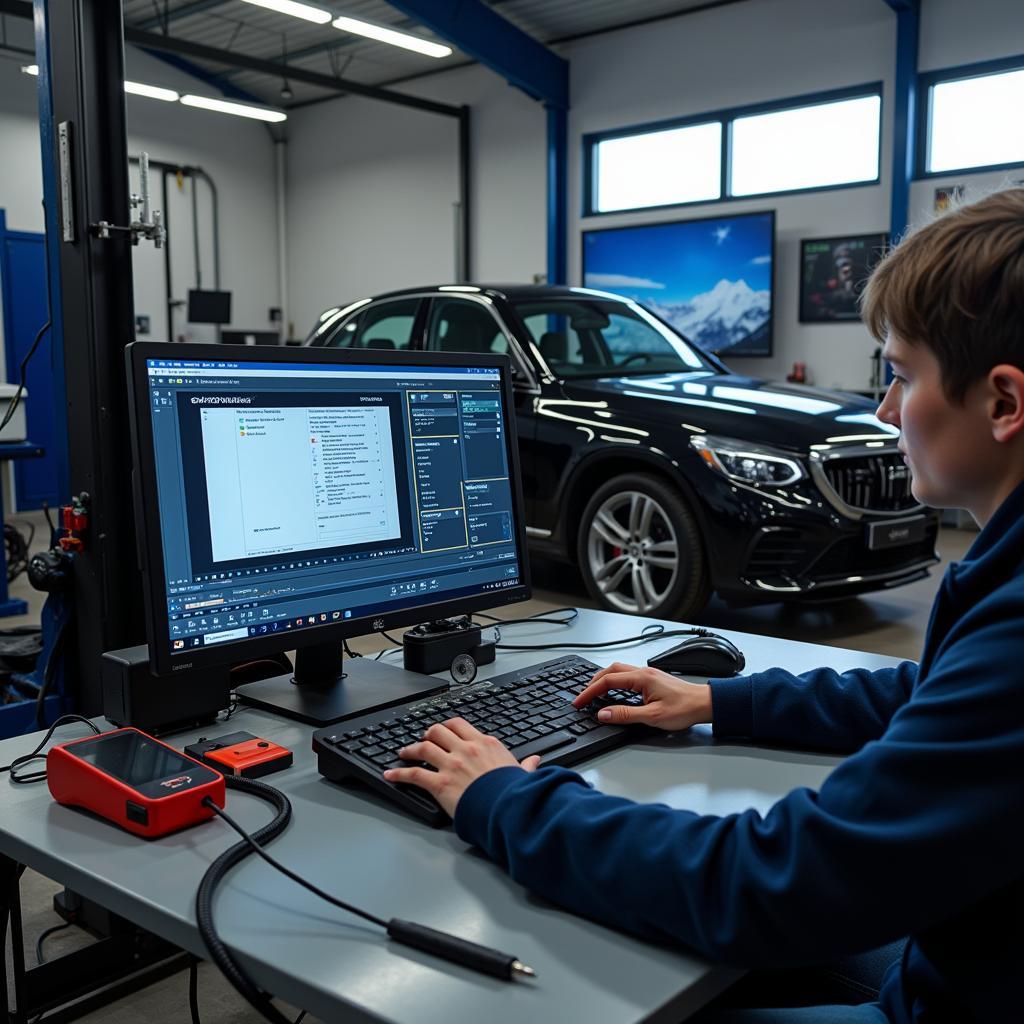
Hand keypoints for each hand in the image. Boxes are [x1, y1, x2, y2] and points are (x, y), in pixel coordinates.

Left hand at [383, 718, 540, 817]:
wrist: (508, 807)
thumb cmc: (514, 792)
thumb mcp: (522, 773)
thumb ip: (525, 765)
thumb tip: (535, 761)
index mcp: (484, 744)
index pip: (460, 725)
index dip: (447, 726)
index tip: (443, 730)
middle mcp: (465, 749)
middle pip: (438, 731)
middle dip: (427, 733)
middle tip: (422, 739)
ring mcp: (451, 764)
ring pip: (423, 747)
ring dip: (410, 749)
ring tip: (403, 753)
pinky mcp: (440, 783)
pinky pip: (414, 773)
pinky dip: (399, 773)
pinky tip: (391, 774)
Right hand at [573, 662, 712, 731]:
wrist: (705, 704)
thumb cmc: (684, 709)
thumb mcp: (652, 717)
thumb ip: (626, 715)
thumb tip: (603, 714)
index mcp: (641, 678)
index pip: (607, 681)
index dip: (590, 692)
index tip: (579, 702)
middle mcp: (643, 672)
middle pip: (610, 670)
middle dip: (593, 682)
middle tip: (582, 696)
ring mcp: (648, 674)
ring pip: (618, 670)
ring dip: (603, 679)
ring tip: (593, 692)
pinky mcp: (652, 679)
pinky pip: (627, 675)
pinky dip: (614, 681)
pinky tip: (614, 691)